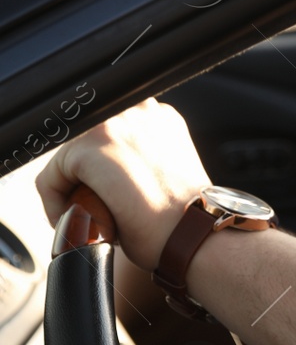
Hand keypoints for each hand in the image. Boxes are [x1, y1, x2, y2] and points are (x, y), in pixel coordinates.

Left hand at [35, 98, 211, 271]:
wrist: (195, 234)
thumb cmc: (188, 217)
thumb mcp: (170, 173)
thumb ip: (144, 158)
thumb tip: (114, 172)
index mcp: (160, 115)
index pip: (110, 136)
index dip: (103, 170)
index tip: (106, 196)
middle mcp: (137, 109)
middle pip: (86, 144)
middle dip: (86, 178)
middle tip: (99, 208)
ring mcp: (110, 124)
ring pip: (67, 161)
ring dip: (73, 190)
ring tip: (93, 216)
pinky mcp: (87, 148)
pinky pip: (51, 179)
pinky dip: (57, 205)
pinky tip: (82, 222)